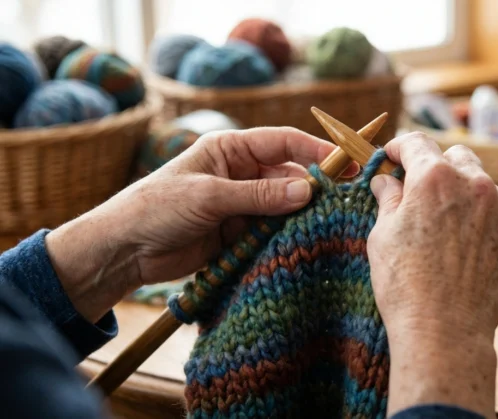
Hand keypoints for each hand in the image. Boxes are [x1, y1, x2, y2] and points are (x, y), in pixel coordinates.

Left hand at [46, 127, 353, 322]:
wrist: (124, 251)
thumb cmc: (157, 208)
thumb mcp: (209, 196)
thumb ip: (259, 196)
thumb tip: (307, 191)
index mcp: (230, 149)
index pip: (282, 141)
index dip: (316, 149)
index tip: (346, 162)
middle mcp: (240, 173)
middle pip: (288, 175)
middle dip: (313, 187)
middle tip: (343, 200)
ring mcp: (241, 203)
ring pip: (284, 205)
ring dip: (301, 214)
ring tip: (326, 223)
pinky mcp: (239, 232)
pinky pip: (271, 230)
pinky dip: (285, 235)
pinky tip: (302, 241)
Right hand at [368, 132, 497, 416]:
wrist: (445, 332)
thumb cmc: (405, 284)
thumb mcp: (383, 235)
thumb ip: (389, 198)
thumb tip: (386, 180)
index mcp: (434, 177)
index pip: (417, 143)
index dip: (400, 147)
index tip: (393, 156)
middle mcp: (475, 184)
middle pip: (457, 158)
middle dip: (438, 169)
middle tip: (421, 193)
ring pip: (483, 187)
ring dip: (465, 197)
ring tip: (447, 230)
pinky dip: (485, 224)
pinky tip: (468, 251)